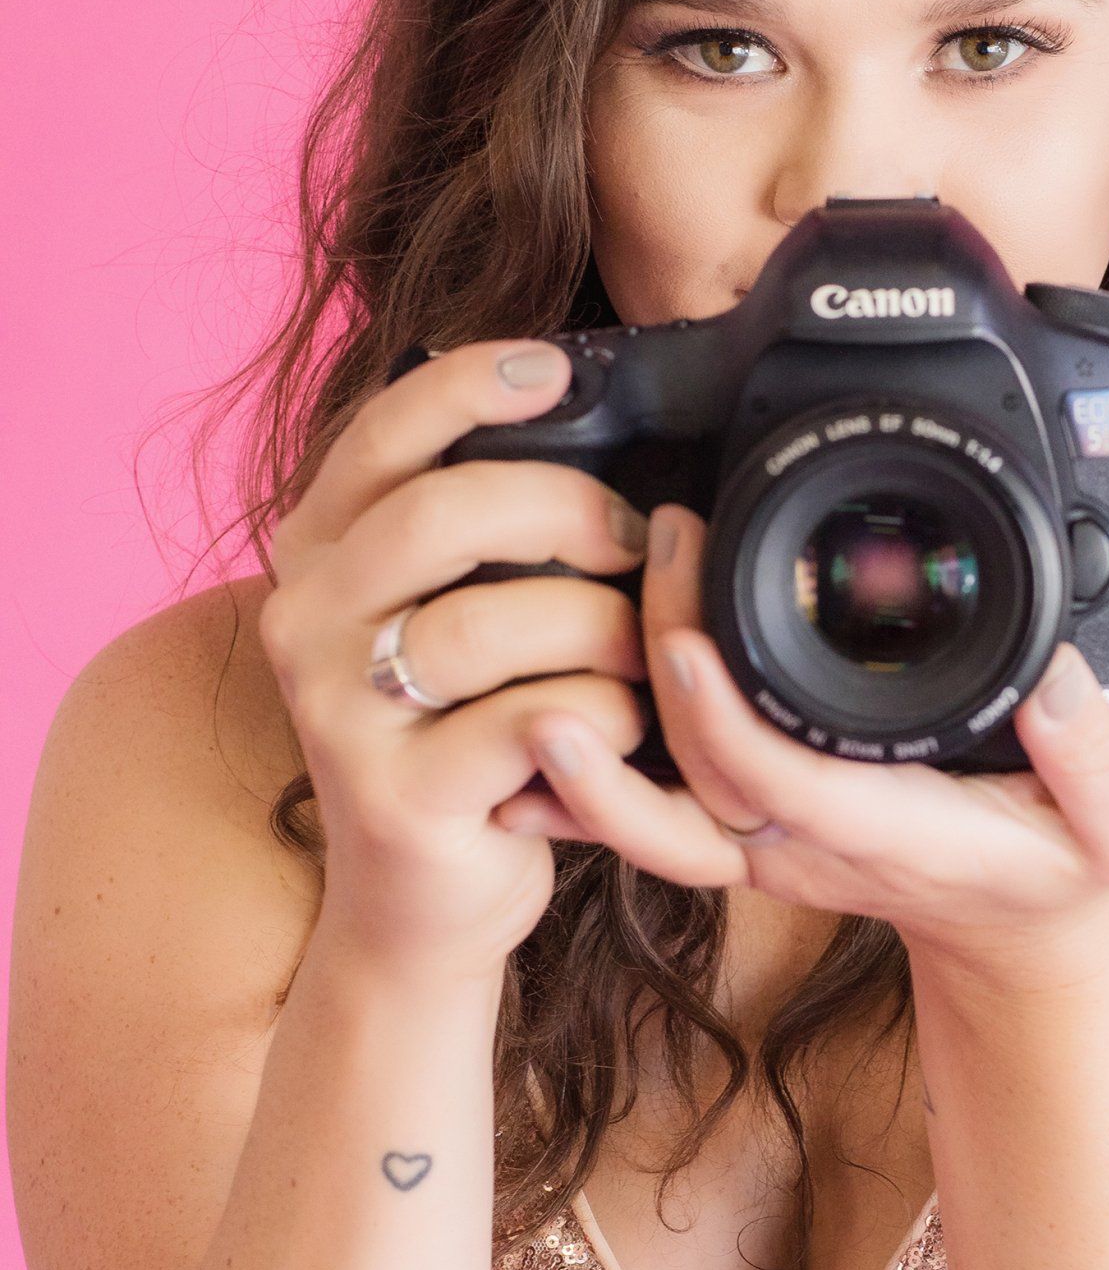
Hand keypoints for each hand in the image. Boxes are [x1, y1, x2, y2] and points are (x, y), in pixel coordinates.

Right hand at [257, 340, 746, 988]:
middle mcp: (306, 620)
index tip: (557, 367)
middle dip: (567, 510)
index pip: (381, 433)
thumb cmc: (468, 737)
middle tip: (638, 539)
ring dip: (599, 624)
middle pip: (442, 516)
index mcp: (319, 551)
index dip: (470, 384)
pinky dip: (603, 714)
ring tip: (642, 646)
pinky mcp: (397, 798)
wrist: (423, 903)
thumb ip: (488, 529)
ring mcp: (339, 713)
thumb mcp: (458, 612)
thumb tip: (598, 413)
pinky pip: (530, 723)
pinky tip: (625, 725)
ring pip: (488, 623)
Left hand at [494, 502, 1108, 965]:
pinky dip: (577, 786)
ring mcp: (763, 842)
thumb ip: (1097, 761)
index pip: (780, 780)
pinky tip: (522, 732)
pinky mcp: (742, 827)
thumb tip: (1053, 682)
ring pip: (648, 812)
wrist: (1019, 929)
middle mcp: (803, 841)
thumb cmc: (1066, 866)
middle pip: (692, 777)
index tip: (683, 638)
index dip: (721, 720)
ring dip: (587, 748)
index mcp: (888, 831)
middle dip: (646, 679)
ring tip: (540, 655)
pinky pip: (646, 812)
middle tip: (643, 551)